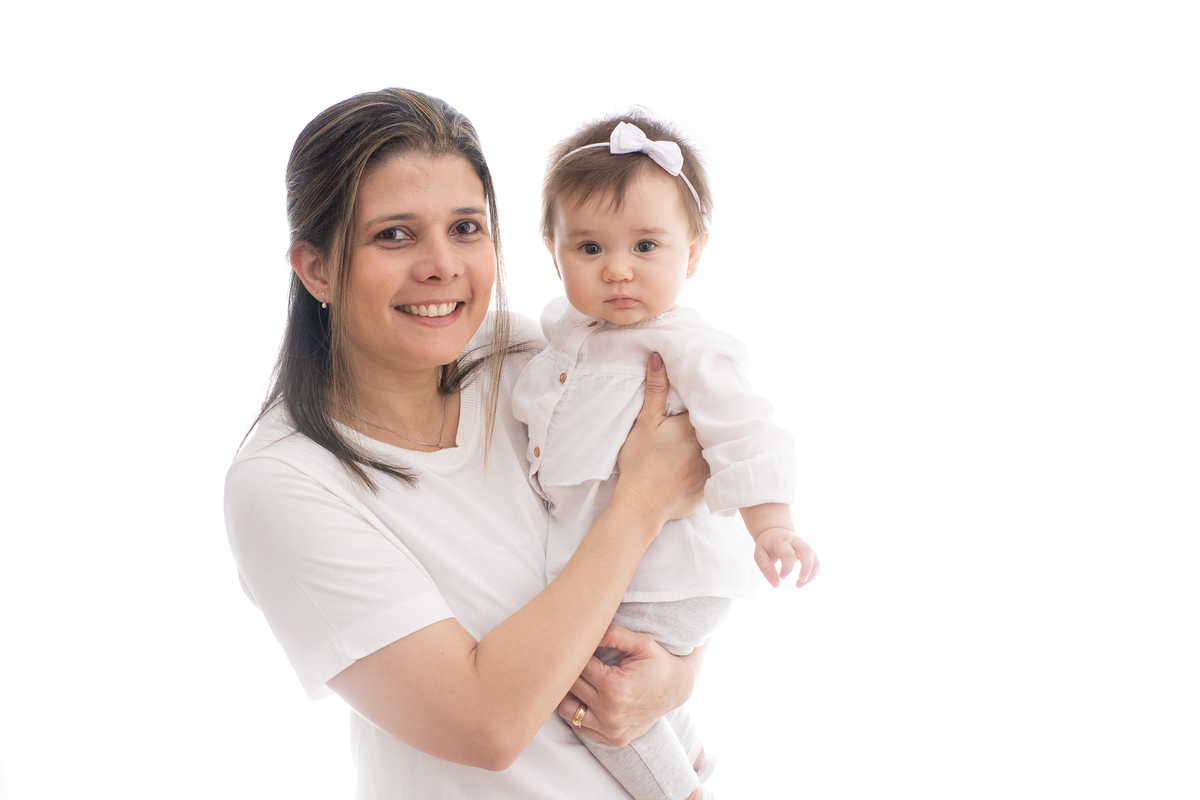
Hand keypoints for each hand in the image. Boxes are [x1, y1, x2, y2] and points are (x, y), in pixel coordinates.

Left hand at [557, 623, 694, 746]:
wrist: (678, 689)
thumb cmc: (658, 662)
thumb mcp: (641, 642)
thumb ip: (613, 634)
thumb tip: (586, 630)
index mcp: (615, 687)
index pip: (578, 666)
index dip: (577, 653)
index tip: (582, 645)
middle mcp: (610, 712)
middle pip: (570, 686)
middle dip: (571, 671)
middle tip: (580, 660)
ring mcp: (611, 729)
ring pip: (568, 710)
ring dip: (570, 694)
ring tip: (582, 680)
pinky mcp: (613, 739)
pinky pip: (580, 726)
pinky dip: (579, 711)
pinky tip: (589, 697)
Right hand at [614, 353, 709, 524]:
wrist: (640, 505)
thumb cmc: (640, 463)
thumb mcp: (645, 423)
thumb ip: (655, 391)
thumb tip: (658, 357)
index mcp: (695, 426)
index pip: (708, 405)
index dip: (706, 400)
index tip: (705, 395)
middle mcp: (710, 445)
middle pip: (718, 425)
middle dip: (715, 419)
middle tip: (709, 413)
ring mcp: (713, 467)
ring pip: (722, 446)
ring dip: (721, 440)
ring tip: (713, 434)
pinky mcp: (712, 485)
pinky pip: (720, 469)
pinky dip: (718, 463)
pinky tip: (712, 459)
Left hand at [754, 528, 820, 587]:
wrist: (775, 531)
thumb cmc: (767, 545)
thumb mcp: (760, 555)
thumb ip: (767, 570)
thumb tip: (776, 585)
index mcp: (781, 542)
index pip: (788, 553)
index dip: (787, 568)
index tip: (782, 576)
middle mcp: (795, 542)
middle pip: (807, 550)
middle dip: (806, 567)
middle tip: (800, 580)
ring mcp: (804, 546)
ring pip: (815, 558)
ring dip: (811, 574)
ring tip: (799, 585)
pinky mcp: (809, 552)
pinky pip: (816, 563)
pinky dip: (813, 574)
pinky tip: (803, 581)